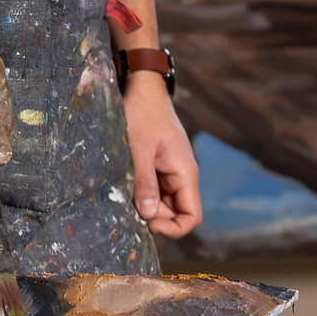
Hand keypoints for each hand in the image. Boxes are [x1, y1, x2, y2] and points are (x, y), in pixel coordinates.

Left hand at [123, 72, 200, 238]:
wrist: (142, 86)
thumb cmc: (142, 113)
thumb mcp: (139, 148)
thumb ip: (145, 182)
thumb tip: (148, 216)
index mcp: (185, 173)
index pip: (191, 216)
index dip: (173, 228)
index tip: (148, 222)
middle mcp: (181, 175)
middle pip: (175, 212)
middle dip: (155, 217)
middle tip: (128, 207)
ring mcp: (170, 170)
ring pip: (162, 202)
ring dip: (145, 204)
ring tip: (124, 193)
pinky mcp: (157, 165)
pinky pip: (154, 188)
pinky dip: (141, 192)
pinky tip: (125, 185)